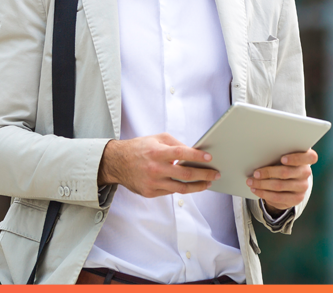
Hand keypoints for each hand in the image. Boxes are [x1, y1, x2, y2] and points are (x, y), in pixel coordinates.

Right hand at [98, 133, 219, 197]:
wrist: (117, 162)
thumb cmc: (139, 148)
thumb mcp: (157, 139)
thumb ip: (175, 144)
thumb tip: (193, 151)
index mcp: (157, 153)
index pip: (182, 153)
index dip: (197, 156)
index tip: (209, 158)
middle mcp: (155, 169)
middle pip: (185, 174)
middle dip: (204, 174)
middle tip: (215, 174)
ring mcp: (153, 183)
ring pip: (181, 188)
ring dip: (197, 186)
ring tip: (207, 183)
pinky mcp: (150, 192)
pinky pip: (171, 191)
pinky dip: (182, 188)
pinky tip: (191, 185)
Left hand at [247, 148, 317, 211]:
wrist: (290, 182)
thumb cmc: (284, 163)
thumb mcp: (284, 155)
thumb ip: (278, 153)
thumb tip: (259, 156)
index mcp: (307, 158)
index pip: (310, 157)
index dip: (296, 158)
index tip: (282, 159)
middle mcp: (306, 173)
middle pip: (287, 172)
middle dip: (268, 173)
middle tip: (255, 173)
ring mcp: (303, 187)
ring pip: (279, 186)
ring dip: (262, 184)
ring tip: (251, 182)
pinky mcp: (296, 199)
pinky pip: (278, 197)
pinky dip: (264, 193)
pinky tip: (256, 190)